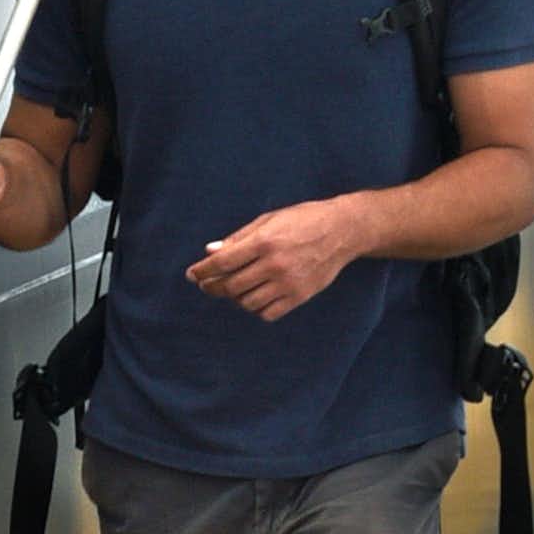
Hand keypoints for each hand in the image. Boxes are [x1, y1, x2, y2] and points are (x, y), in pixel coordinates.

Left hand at [187, 197, 359, 318]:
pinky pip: (268, 313)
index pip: (222, 262)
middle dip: (213, 287)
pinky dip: (256, 309)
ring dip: (235, 298)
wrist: (342, 231)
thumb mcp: (269, 220)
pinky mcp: (300, 296)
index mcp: (264, 241)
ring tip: (233, 290)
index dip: (202, 270)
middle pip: (231, 286)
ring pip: (247, 303)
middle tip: (207, 285)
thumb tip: (210, 251)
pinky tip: (255, 298)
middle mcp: (274, 264)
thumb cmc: (302, 220)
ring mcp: (288, 283)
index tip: (192, 275)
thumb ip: (238, 238)